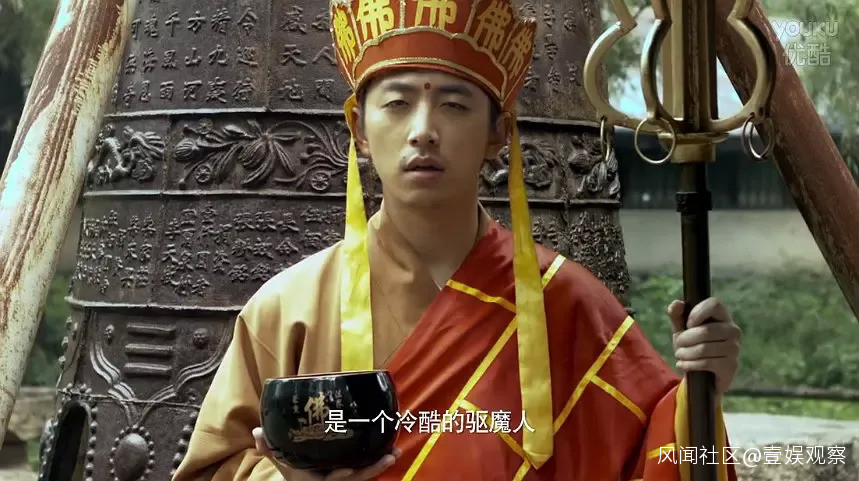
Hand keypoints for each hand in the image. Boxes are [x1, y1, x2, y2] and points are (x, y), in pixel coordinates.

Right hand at [252, 427, 400, 480]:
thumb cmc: (295, 474)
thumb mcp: (283, 463)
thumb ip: (271, 448)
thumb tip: (257, 429)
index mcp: (318, 480)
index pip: (332, 479)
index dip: (340, 476)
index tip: (348, 470)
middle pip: (356, 479)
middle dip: (372, 470)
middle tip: (390, 456)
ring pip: (364, 476)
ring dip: (380, 465)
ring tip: (396, 452)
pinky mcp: (352, 476)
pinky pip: (366, 471)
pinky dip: (378, 462)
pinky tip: (391, 450)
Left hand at [667, 297, 741, 399]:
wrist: (702, 374)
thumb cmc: (692, 345)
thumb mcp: (682, 329)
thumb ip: (677, 315)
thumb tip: (677, 303)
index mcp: (722, 316)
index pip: (714, 304)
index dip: (697, 313)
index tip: (687, 324)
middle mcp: (733, 330)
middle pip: (706, 331)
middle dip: (685, 339)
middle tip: (678, 345)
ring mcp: (734, 348)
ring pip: (704, 348)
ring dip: (685, 353)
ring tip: (679, 355)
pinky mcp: (731, 366)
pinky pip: (706, 363)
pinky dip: (689, 364)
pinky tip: (682, 365)